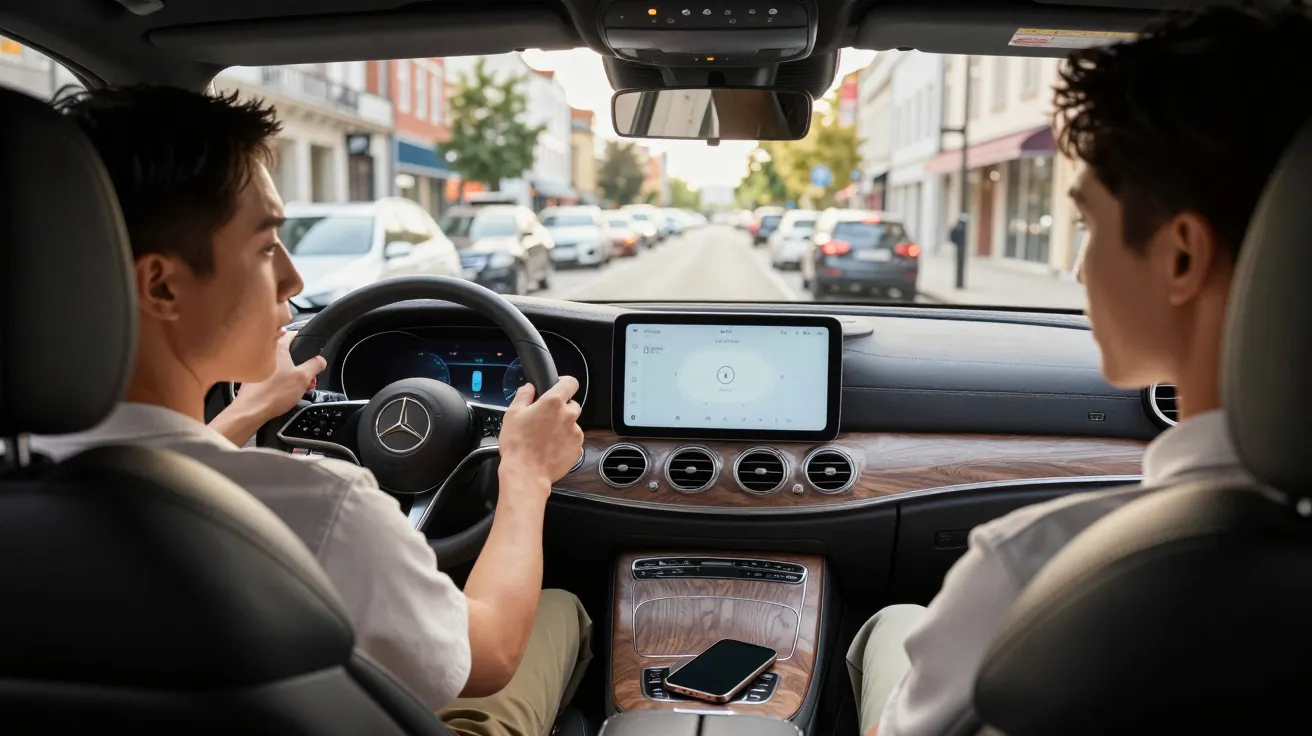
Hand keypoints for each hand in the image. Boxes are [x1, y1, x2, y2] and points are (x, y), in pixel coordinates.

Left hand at [233, 331, 327, 420]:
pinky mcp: (252, 378)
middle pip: (286, 351)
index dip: (303, 340)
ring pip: (279, 364)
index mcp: (277, 346)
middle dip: (299, 362)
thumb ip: (315, 366)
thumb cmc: (276, 391)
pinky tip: (284, 391)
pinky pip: (270, 374)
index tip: (311, 349)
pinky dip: (278, 379)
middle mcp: (265, 352)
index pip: (291, 334)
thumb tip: (321, 360)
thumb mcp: (303, 378)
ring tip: (298, 386)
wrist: (251, 410)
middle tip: (307, 374)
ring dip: (290, 372)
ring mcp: (256, 365)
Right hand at [497, 376, 583, 495]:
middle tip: (545, 419)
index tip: (558, 388)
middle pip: (571, 404)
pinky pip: (573, 440)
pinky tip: (551, 448)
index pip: (571, 382)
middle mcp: (568, 415)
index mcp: (553, 402)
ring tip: (546, 438)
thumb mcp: (513, 414)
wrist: (526, 473)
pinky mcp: (578, 448)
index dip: (564, 383)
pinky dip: (565, 442)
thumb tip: (530, 387)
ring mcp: (575, 433)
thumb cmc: (518, 444)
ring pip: (572, 423)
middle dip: (561, 409)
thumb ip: (523, 395)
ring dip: (563, 427)